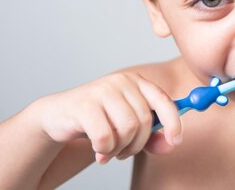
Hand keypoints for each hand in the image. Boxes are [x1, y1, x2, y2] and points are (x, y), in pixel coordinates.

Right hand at [34, 72, 181, 162]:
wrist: (58, 117)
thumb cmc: (98, 121)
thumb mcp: (128, 128)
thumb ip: (151, 137)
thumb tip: (171, 145)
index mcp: (137, 82)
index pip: (164, 100)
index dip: (173, 122)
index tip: (176, 141)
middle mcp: (122, 81)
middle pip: (145, 120)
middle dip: (137, 144)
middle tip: (124, 153)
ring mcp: (102, 90)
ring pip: (127, 129)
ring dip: (120, 149)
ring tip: (109, 151)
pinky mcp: (84, 104)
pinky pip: (105, 137)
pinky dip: (104, 150)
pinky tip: (97, 151)